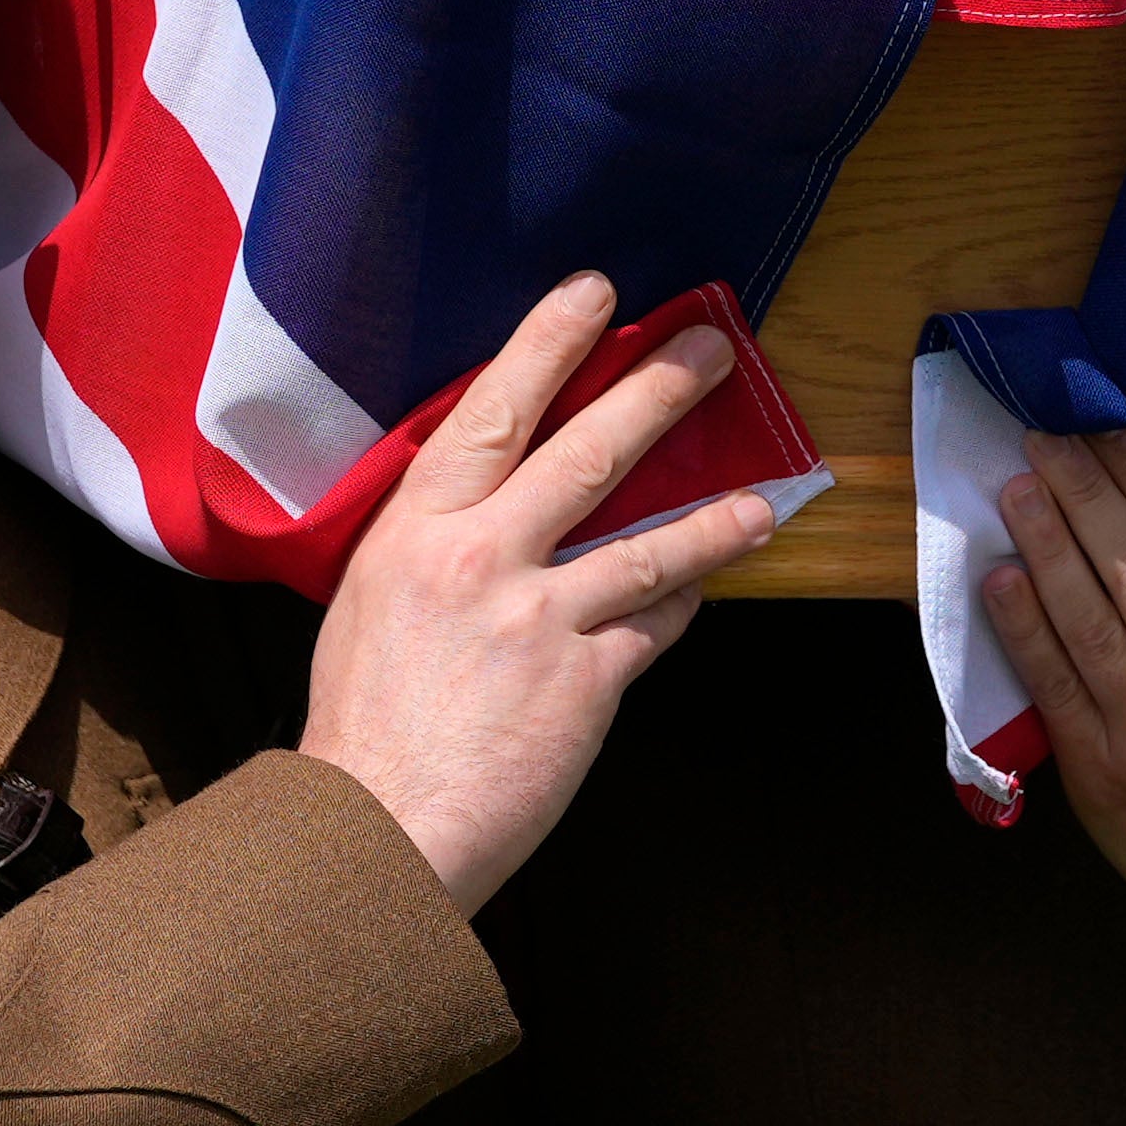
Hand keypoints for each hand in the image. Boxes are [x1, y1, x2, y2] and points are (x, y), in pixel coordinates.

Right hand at [302, 275, 781, 907]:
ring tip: (761, 500)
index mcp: (414, 531)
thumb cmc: (364, 730)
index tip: (593, 296)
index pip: (491, 412)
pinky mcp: (586, 681)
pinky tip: (700, 592)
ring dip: (713, 515)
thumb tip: (485, 516)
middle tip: (710, 350)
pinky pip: (654, 625)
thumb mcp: (374, 607)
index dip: (546, 346)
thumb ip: (433, 551)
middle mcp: (479, 558)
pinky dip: (681, 605)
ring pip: (649, 543)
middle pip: (586, 454)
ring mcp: (538, 618)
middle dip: (656, 392)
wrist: (374, 829)